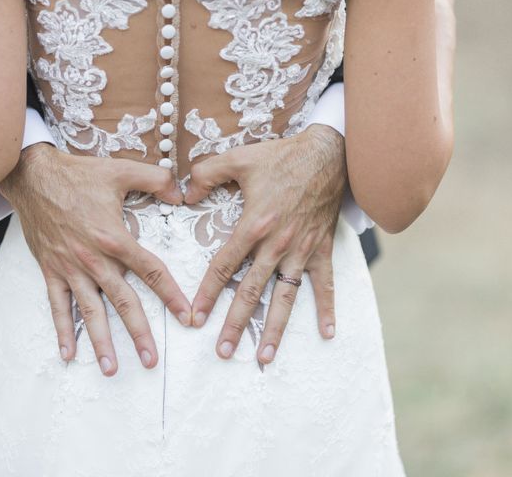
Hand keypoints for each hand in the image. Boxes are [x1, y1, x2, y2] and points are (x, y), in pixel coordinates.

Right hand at [0, 144, 191, 375]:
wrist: (32, 177)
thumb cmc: (78, 174)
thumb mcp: (121, 170)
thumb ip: (156, 179)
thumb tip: (182, 193)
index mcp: (114, 238)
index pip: (150, 272)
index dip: (171, 295)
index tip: (187, 317)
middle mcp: (93, 259)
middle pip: (122, 301)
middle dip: (139, 333)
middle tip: (151, 360)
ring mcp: (70, 268)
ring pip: (90, 312)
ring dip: (101, 342)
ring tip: (112, 369)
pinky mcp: (51, 270)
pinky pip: (57, 306)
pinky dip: (62, 331)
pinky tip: (68, 354)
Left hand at [185, 124, 345, 364]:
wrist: (327, 154)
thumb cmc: (281, 157)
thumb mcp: (238, 158)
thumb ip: (206, 174)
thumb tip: (183, 193)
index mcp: (253, 225)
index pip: (224, 266)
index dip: (207, 293)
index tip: (195, 317)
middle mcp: (276, 245)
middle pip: (251, 292)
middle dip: (235, 324)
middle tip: (222, 351)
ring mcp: (301, 251)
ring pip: (285, 297)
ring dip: (275, 329)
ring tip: (264, 356)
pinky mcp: (321, 249)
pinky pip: (325, 284)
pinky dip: (327, 308)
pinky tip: (327, 333)